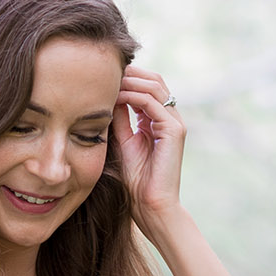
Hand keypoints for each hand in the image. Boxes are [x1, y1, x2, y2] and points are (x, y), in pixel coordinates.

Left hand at [112, 65, 184, 234]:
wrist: (150, 205)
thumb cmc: (135, 180)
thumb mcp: (122, 141)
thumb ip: (119, 119)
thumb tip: (108, 97)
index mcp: (158, 120)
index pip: (146, 86)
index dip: (127, 77)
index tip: (101, 76)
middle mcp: (169, 118)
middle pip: (153, 80)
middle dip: (129, 72)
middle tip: (105, 70)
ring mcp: (174, 123)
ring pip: (155, 86)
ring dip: (130, 80)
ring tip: (109, 80)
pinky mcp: (173, 131)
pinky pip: (153, 102)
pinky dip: (133, 95)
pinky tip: (116, 96)